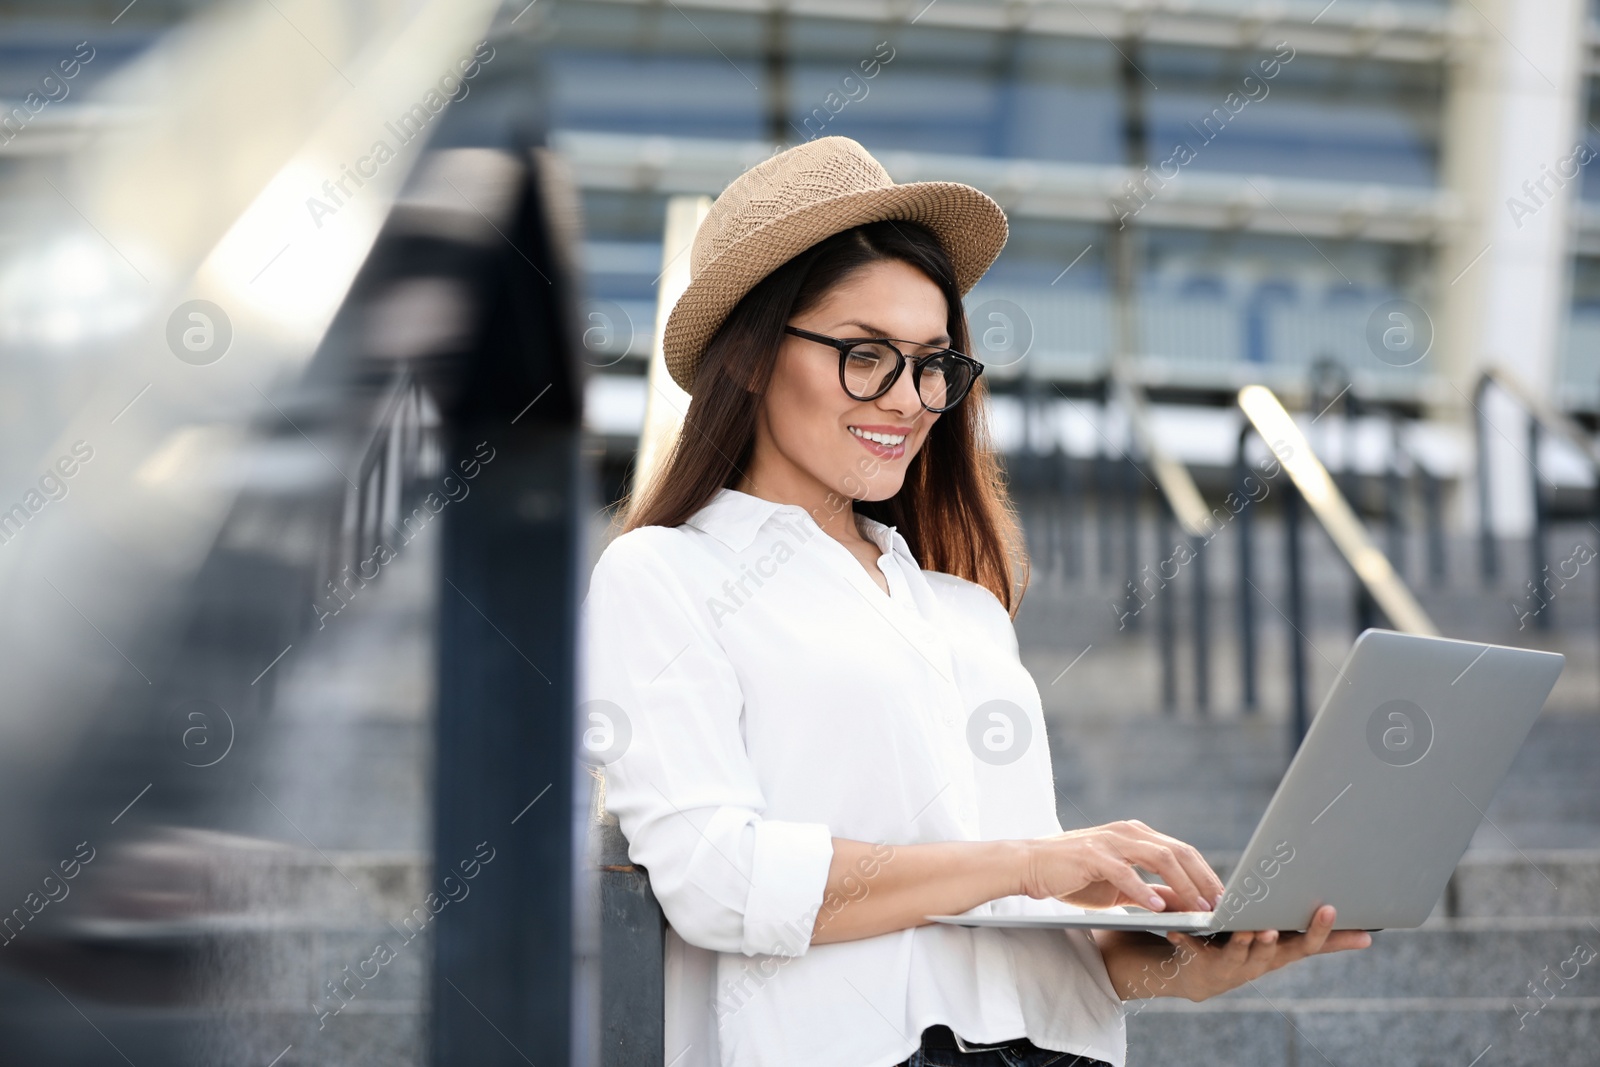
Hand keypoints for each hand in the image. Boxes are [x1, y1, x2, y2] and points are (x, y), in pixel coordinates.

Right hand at [1018, 820, 1222, 913]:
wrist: (1030, 866)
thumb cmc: (1075, 876)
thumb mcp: (1120, 886)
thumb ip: (1149, 890)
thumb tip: (1183, 905)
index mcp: (1136, 836)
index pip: (1181, 851)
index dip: (1206, 874)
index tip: (1225, 899)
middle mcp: (1127, 833)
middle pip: (1178, 851)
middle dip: (1203, 879)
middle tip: (1222, 905)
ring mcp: (1110, 841)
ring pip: (1158, 857)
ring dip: (1183, 884)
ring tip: (1199, 908)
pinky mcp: (1091, 855)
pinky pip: (1124, 872)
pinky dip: (1142, 889)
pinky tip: (1157, 908)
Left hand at [1165, 905, 1372, 1001]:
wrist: (1199, 974)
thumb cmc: (1247, 948)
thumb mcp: (1283, 941)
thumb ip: (1315, 935)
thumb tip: (1366, 934)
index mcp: (1280, 952)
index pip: (1308, 944)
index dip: (1323, 931)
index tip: (1334, 909)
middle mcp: (1259, 963)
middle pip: (1275, 951)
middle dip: (1283, 938)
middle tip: (1283, 925)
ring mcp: (1231, 965)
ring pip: (1240, 954)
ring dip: (1246, 942)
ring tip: (1250, 929)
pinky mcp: (1201, 963)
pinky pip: (1194, 950)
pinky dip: (1187, 940)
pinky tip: (1178, 931)